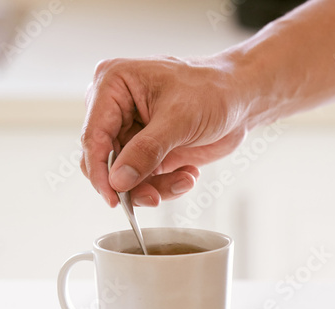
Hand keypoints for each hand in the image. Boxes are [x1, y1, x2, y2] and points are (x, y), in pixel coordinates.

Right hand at [80, 55, 249, 207]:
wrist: (241, 98)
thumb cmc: (213, 90)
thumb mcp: (179, 119)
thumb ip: (146, 151)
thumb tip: (119, 180)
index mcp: (113, 85)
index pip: (93, 136)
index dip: (100, 171)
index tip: (113, 197)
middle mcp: (115, 108)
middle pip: (104, 161)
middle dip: (130, 183)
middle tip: (154, 196)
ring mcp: (130, 131)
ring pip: (123, 176)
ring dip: (152, 187)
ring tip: (183, 180)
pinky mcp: (145, 150)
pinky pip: (142, 180)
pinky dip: (164, 185)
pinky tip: (186, 174)